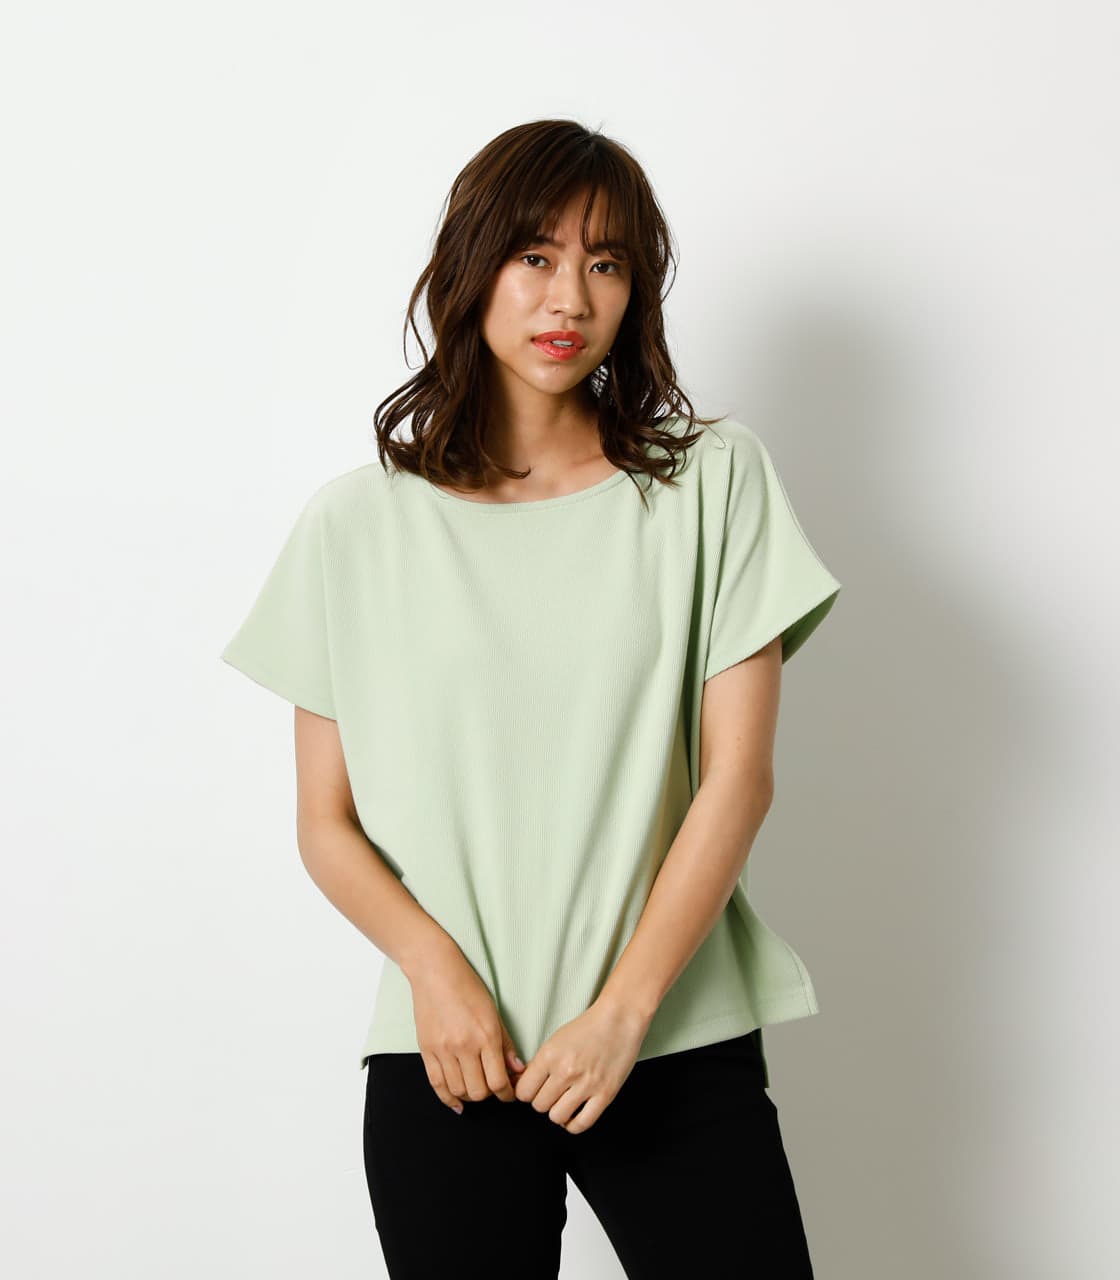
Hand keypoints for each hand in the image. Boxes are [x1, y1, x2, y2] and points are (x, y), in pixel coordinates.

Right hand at [408, 945, 525, 1112]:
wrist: (435, 972)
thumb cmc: (468, 987)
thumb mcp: (494, 1012)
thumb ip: (506, 1044)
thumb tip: (517, 1069)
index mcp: (486, 1036)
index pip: (499, 1082)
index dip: (507, 1094)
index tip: (509, 1094)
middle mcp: (465, 1047)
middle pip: (479, 1092)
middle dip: (490, 1094)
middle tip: (493, 1086)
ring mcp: (443, 1050)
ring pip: (459, 1091)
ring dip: (470, 1095)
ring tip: (476, 1087)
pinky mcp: (426, 1051)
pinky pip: (437, 1085)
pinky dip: (448, 1098)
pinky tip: (457, 1103)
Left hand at [515, 999, 649, 1133]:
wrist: (619, 1019)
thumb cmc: (589, 1027)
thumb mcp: (556, 1039)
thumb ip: (539, 1064)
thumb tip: (524, 1084)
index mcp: (550, 1055)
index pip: (524, 1091)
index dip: (526, 1092)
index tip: (532, 1091)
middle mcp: (566, 1071)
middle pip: (539, 1105)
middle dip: (543, 1101)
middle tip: (551, 1093)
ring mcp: (586, 1085)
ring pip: (557, 1117)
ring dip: (558, 1112)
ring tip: (563, 1102)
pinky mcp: (605, 1094)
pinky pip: (582, 1124)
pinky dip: (574, 1124)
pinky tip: (574, 1115)